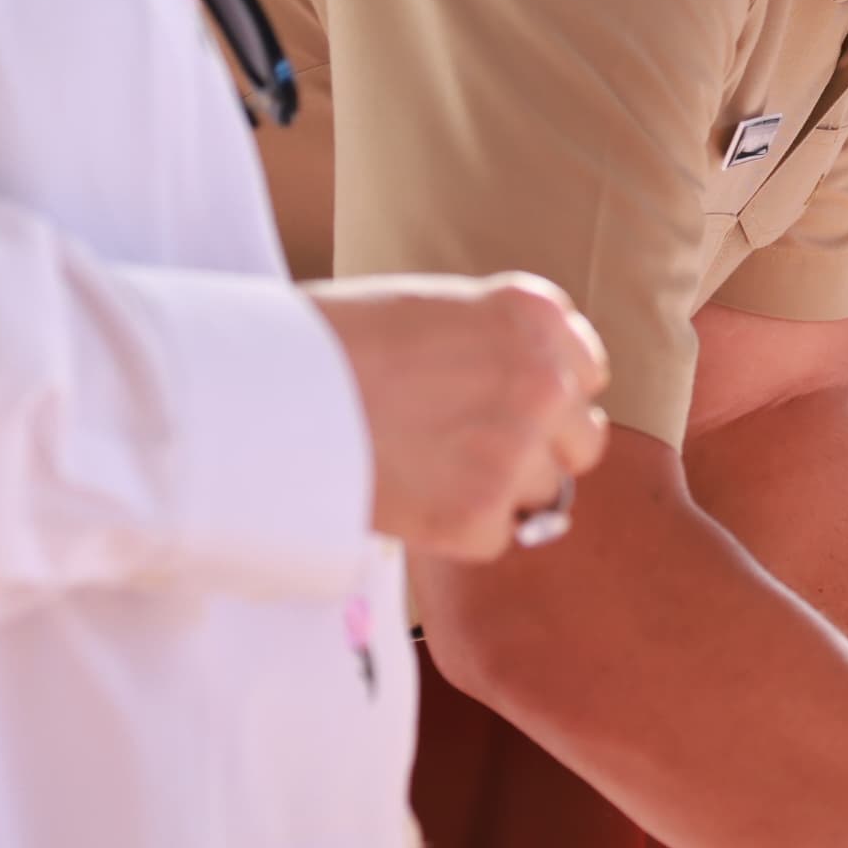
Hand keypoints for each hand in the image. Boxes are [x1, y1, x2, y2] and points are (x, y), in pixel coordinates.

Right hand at [310, 273, 612, 561]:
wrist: (262, 389)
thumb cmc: (333, 343)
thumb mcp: (434, 311)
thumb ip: (494, 347)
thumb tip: (531, 396)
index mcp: (534, 315)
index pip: (585, 373)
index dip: (543, 397)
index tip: (501, 408)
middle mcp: (542, 379)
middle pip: (582, 440)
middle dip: (538, 451)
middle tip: (471, 453)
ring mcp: (516, 449)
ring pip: (543, 493)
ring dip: (497, 491)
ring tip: (425, 471)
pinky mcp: (480, 514)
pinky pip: (496, 537)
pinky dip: (457, 529)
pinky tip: (407, 497)